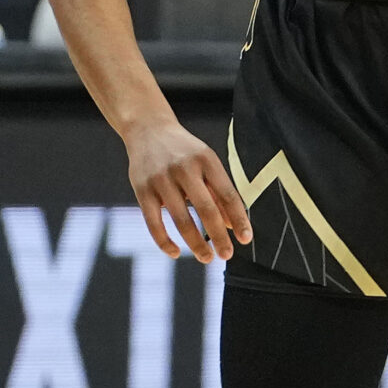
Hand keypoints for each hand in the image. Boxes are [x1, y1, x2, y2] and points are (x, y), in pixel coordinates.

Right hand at [124, 116, 250, 261]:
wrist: (148, 129)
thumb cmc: (184, 151)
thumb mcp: (206, 163)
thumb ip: (218, 192)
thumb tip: (231, 226)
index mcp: (206, 160)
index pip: (227, 194)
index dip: (239, 219)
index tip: (246, 239)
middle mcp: (184, 168)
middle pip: (206, 209)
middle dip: (218, 236)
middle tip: (227, 255)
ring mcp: (161, 179)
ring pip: (181, 220)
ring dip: (195, 243)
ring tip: (207, 258)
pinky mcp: (142, 190)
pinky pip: (154, 222)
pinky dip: (164, 241)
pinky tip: (176, 253)